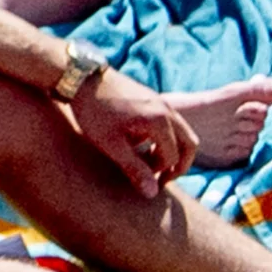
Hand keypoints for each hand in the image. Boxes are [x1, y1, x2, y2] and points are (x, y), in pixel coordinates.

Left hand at [71, 67, 195, 196]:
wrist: (82, 77)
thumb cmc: (94, 111)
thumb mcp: (111, 145)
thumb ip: (134, 169)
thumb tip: (153, 194)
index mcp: (159, 120)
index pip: (172, 157)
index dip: (159, 174)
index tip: (142, 181)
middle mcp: (166, 109)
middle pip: (190, 143)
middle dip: (179, 165)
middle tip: (163, 180)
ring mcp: (160, 101)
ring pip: (181, 132)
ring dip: (171, 151)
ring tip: (149, 165)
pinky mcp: (152, 98)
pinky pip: (169, 123)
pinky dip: (163, 138)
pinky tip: (139, 144)